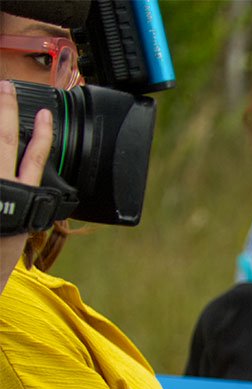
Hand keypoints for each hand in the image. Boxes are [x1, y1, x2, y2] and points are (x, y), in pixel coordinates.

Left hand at [1, 81, 54, 287]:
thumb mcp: (14, 235)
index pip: (36, 159)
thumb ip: (18, 209)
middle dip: (7, 112)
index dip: (42, 134)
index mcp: (22, 199)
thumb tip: (20, 190)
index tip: (43, 114)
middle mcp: (5, 188)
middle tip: (5, 88)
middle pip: (6, 141)